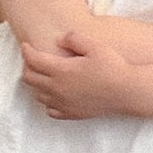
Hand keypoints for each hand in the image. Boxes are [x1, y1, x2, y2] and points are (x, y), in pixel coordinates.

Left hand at [20, 29, 136, 118]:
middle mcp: (57, 89)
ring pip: (38, 95)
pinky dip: (48, 101)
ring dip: (37, 84)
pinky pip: (50, 110)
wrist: (127, 92)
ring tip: (43, 75)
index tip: (26, 45)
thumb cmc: (113, 67)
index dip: (26, 51)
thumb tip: (60, 38)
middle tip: (32, 59)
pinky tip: (55, 95)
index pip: (33, 60)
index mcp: (61, 71)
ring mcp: (63, 104)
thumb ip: (74, 38)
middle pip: (30, 79)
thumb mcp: (95, 46)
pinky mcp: (71, 114)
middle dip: (27, 67)